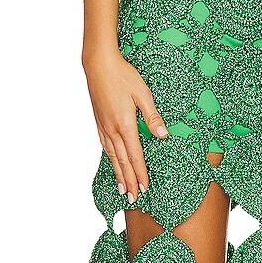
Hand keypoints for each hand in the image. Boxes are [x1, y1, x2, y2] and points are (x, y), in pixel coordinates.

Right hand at [83, 49, 168, 202]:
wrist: (98, 64)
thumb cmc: (123, 75)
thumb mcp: (143, 93)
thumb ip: (152, 116)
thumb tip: (163, 135)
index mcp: (125, 124)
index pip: (135, 156)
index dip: (140, 173)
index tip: (145, 188)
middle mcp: (112, 129)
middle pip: (122, 161)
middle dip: (129, 181)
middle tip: (134, 199)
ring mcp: (103, 126)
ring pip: (112, 156)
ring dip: (118, 174)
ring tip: (122, 189)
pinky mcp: (99, 121)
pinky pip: (105, 146)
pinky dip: (110, 159)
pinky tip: (112, 163)